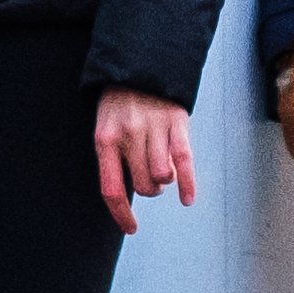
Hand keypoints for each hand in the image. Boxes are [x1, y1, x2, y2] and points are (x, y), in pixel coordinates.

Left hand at [91, 87, 194, 231]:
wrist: (140, 64)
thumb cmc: (119, 103)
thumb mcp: (105, 126)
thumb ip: (114, 157)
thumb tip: (124, 196)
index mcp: (105, 139)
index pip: (111, 189)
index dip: (121, 214)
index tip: (130, 228)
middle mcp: (129, 135)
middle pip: (142, 186)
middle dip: (148, 188)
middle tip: (149, 176)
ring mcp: (154, 128)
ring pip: (163, 177)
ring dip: (164, 181)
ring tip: (162, 168)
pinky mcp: (177, 123)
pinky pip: (184, 161)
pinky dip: (188, 184)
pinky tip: (187, 199)